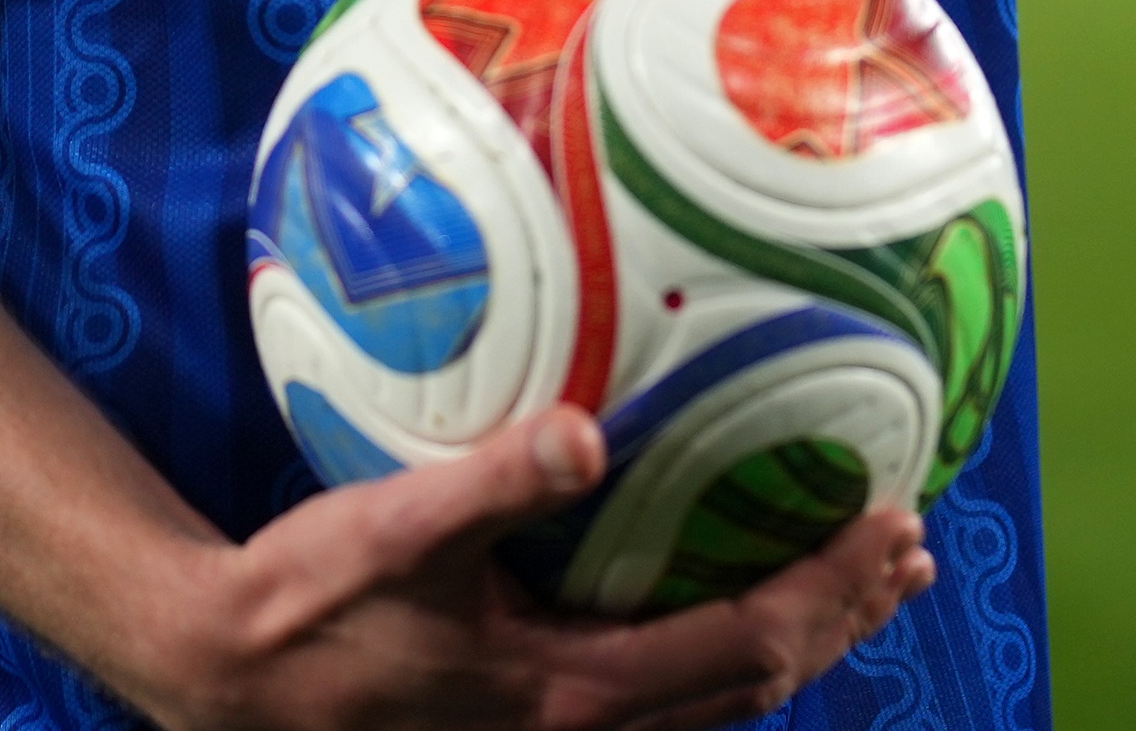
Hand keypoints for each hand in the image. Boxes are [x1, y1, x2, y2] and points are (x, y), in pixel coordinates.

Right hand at [132, 407, 934, 730]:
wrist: (225, 679)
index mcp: (572, 694)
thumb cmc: (304, 599)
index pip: (748, 642)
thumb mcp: (394, 527)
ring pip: (722, 706)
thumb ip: (495, 480)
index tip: (895, 520)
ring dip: (801, 641)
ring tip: (860, 584)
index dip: (833, 588)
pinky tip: (734, 613)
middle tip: (911, 547)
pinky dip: (732, 659)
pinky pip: (673, 709)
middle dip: (844, 615)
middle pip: (759, 683)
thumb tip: (592, 432)